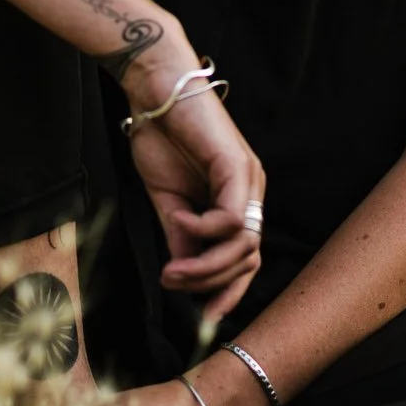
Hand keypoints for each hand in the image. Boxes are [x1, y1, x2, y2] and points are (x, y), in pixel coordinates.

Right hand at [119, 48, 265, 321]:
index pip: (247, 260)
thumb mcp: (169, 201)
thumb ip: (182, 237)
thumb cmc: (161, 136)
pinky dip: (203, 229)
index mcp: (237, 201)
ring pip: (244, 245)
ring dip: (205, 265)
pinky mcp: (237, 166)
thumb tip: (184, 277)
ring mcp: (248, 178)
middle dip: (211, 283)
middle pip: (248, 259)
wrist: (153, 89)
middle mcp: (251, 192)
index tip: (202, 315)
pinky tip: (179, 220)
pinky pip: (232, 217)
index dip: (228, 291)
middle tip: (173, 283)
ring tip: (172, 267)